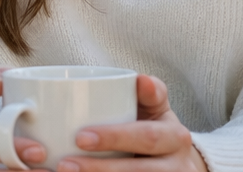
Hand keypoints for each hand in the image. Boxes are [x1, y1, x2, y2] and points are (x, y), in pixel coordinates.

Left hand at [57, 75, 205, 171]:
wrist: (176, 165)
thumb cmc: (155, 128)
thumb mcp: (157, 108)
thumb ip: (149, 91)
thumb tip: (140, 79)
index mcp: (175, 137)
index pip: (145, 137)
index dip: (114, 138)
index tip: (79, 136)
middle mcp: (177, 166)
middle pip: (138, 170)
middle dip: (101, 167)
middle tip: (65, 163)